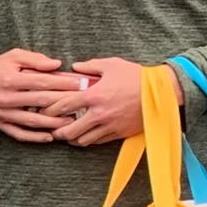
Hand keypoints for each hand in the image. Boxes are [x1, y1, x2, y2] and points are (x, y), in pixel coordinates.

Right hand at [0, 49, 90, 142]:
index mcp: (11, 79)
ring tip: (70, 122)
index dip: (64, 83)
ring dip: (53, 123)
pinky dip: (35, 137)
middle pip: (41, 102)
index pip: (43, 82)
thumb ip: (35, 60)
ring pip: (32, 121)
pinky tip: (49, 137)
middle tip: (83, 103)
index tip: (81, 83)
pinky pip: (19, 134)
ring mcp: (3, 113)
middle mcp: (6, 98)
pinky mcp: (0, 124)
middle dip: (64, 102)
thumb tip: (57, 65)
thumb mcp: (14, 57)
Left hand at [51, 59, 185, 146]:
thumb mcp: (112, 64)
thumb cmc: (136, 76)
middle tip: (52, 129)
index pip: (63, 106)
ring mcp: (109, 126)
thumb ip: (90, 65)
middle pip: (69, 131)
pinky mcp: (119, 133)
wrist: (162, 92)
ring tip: (67, 134)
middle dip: (58, 131)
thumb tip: (74, 67)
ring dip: (72, 138)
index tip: (44, 110)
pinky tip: (84, 136)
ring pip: (83, 140)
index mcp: (94, 96)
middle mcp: (99, 114)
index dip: (50, 109)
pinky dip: (88, 140)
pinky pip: (98, 142)